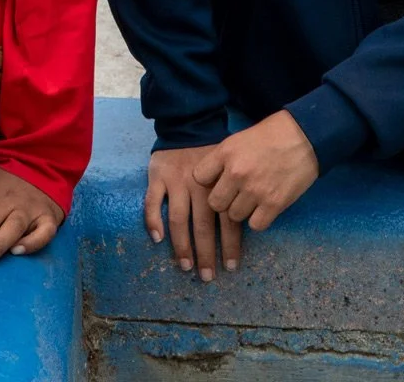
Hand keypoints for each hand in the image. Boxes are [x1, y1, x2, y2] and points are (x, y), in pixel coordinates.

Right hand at [145, 144, 240, 280]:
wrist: (188, 127)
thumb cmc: (214, 155)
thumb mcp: (232, 168)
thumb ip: (237, 194)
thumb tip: (251, 222)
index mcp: (220, 186)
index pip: (227, 220)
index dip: (230, 245)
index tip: (231, 267)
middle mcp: (199, 186)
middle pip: (203, 225)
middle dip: (206, 253)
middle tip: (208, 277)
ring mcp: (176, 182)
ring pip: (178, 218)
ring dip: (182, 245)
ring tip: (186, 266)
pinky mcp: (157, 176)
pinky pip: (152, 202)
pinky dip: (153, 220)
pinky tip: (157, 239)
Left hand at [193, 111, 319, 232]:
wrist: (306, 136)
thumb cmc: (272, 134)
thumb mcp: (240, 138)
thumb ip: (223, 159)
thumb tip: (211, 180)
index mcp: (226, 152)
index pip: (199, 178)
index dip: (208, 181)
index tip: (217, 180)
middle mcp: (237, 173)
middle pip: (214, 203)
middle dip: (224, 201)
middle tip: (236, 194)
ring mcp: (255, 190)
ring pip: (234, 217)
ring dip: (242, 211)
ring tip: (253, 199)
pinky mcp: (274, 204)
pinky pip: (256, 225)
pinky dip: (259, 219)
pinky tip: (265, 208)